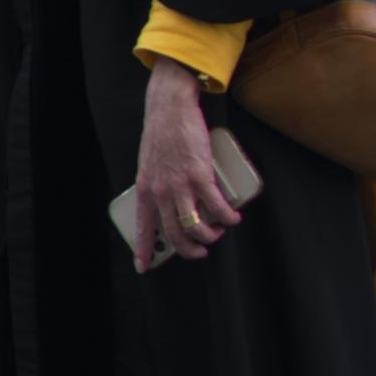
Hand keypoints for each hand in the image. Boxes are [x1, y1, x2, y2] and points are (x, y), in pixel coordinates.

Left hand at [133, 56, 240, 271]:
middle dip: (190, 250)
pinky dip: (228, 217)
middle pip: (174, 235)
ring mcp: (180, 185)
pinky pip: (217, 208)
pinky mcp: (200, 176)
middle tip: (200, 250)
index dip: (143, 250)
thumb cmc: (161, 134)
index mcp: (146, 188)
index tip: (143, 267)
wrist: (169, 108)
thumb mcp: (149, 164)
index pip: (143, 226)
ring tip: (219, 230)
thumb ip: (157, 185)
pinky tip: (233, 217)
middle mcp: (160, 191)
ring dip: (211, 235)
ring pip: (196, 227)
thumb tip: (168, 203)